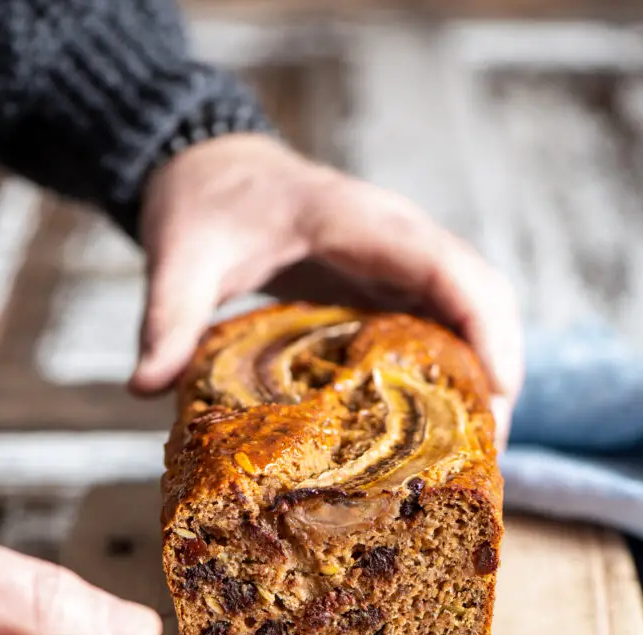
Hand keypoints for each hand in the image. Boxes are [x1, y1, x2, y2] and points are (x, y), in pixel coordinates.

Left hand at [134, 134, 522, 447]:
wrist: (213, 171)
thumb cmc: (206, 205)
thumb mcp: (181, 257)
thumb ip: (167, 316)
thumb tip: (143, 387)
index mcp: (358, 222)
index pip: (447, 267)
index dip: (485, 327)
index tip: (500, 392)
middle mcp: (395, 239)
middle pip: (481, 295)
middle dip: (499, 369)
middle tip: (488, 454)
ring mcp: (399, 261)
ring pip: (472, 312)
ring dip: (485, 376)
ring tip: (475, 456)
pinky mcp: (390, 284)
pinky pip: (443, 324)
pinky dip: (456, 372)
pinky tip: (442, 428)